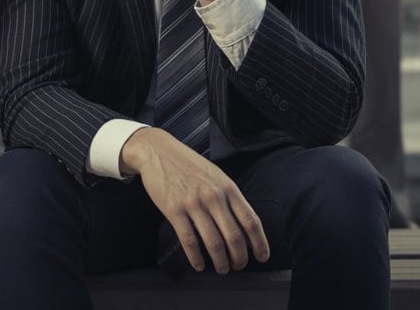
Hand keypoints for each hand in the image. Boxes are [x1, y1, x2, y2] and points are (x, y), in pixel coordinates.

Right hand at [122, 127, 268, 273]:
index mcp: (227, 187)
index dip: (259, 243)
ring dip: (221, 262)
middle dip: (240, 258)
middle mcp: (213, 196)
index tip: (262, 257)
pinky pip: (189, 241)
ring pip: (214, 243)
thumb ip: (230, 197)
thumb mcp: (216, 175)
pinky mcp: (174, 210)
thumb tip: (244, 225)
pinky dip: (196, 258)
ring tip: (222, 269)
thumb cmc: (188, 165)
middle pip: (234, 236)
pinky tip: (199, 265)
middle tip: (238, 266)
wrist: (157, 151)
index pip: (250, 221)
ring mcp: (193, 203)